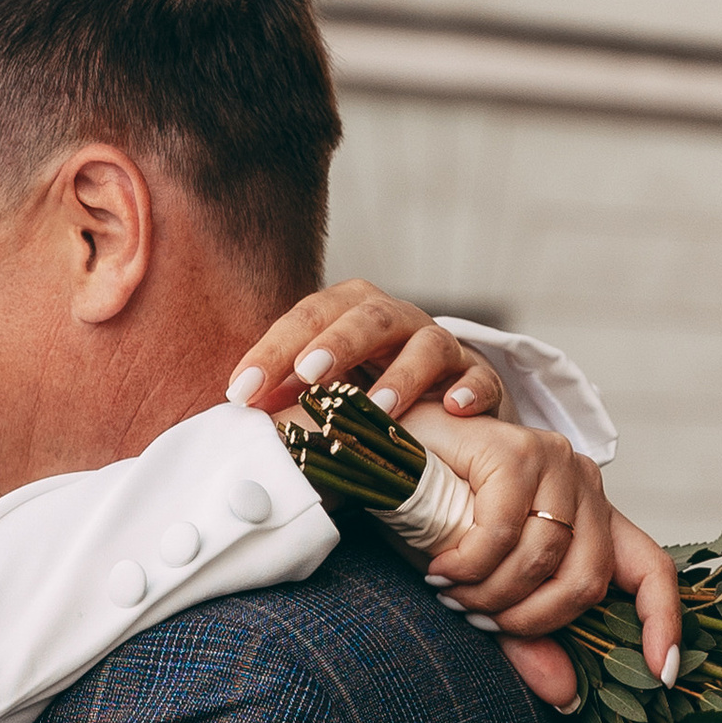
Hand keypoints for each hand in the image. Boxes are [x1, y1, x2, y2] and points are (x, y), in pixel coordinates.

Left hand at [228, 282, 501, 424]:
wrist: (441, 399)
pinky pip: (481, 378)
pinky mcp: (478, 377)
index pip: (308, 318)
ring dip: (402, 375)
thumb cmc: (369, 390)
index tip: (242, 391)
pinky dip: (470, 389)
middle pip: (369, 317)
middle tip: (307, 373)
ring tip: (380, 407)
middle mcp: (398, 321)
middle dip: (337, 344)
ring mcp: (441, 346)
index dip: (272, 351)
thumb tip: (240, 410)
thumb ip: (286, 392)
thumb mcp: (325, 385)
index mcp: (351, 313)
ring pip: (428, 345)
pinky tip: (454, 408)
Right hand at [405, 412, 680, 710]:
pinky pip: (502, 534)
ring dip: (490, 593)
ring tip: (451, 591)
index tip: (661, 673)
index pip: (652, 569)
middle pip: (589, 579)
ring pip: (544, 559)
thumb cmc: (435, 517)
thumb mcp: (485, 587)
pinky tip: (442, 566)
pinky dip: (468, 564)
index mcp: (591, 518)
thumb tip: (566, 697)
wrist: (385, 455)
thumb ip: (525, 636)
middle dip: (532, 619)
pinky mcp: (516, 451)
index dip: (663, 621)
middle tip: (481, 621)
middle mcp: (583, 485)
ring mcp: (554, 463)